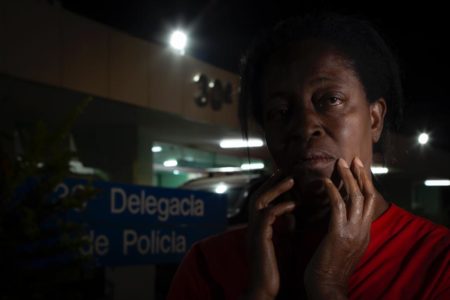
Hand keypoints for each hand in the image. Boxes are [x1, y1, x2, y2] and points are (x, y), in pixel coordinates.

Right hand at [244, 171, 295, 299]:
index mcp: (258, 228)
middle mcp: (252, 227)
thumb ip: (285, 228)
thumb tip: (294, 214)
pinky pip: (267, 216)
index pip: (262, 200)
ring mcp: (254, 232)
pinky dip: (280, 207)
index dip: (272, 187)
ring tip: (291, 180)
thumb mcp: (282, 243)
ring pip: (259, 201)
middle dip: (271, 181)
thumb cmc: (274, 270)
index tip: (285, 176)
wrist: (264, 290)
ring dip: (275, 189)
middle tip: (285, 169)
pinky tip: (294, 205)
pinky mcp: (259, 239)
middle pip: (257, 195)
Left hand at [304, 157, 376, 298]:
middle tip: (354, 159)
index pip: (369, 203)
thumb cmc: (329, 267)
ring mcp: (353, 232)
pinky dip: (333, 191)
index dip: (365, 184)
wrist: (327, 286)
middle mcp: (363, 231)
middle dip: (361, 176)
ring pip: (355, 198)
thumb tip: (339, 213)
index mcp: (364, 233)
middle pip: (367, 196)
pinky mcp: (339, 234)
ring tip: (340, 163)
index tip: (359, 169)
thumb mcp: (344, 245)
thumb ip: (346, 229)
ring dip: (348, 178)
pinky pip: (338, 207)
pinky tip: (326, 181)